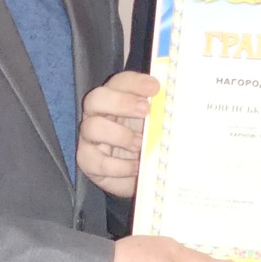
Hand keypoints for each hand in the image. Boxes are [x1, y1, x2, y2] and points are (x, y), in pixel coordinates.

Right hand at [78, 71, 157, 197]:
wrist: (139, 178)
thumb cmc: (147, 147)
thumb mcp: (156, 128)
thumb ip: (160, 115)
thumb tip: (172, 105)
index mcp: (115, 101)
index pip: (119, 83)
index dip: (135, 82)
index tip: (155, 87)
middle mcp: (98, 115)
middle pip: (96, 98)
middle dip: (121, 102)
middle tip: (146, 110)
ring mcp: (89, 138)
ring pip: (92, 127)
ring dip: (119, 135)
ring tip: (140, 144)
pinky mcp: (88, 161)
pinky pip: (95, 160)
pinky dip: (118, 165)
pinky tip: (136, 167)